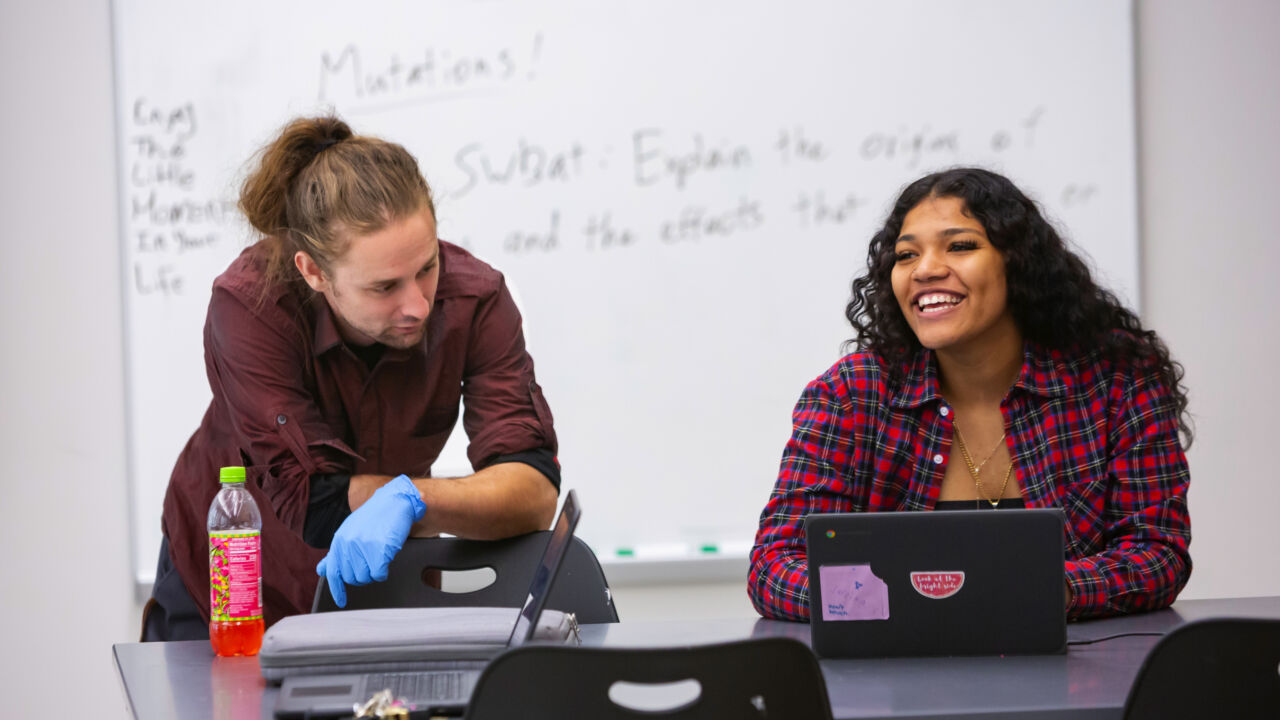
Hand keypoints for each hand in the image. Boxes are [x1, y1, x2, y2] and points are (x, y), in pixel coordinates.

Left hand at [316, 474, 425, 607]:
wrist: (395, 501)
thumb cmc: (375, 516)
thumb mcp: (350, 531)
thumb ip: (337, 552)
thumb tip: (322, 570)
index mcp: (339, 541)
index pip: (333, 572)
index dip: (337, 590)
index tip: (341, 601)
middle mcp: (348, 546)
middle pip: (352, 578)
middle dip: (363, 575)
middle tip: (372, 564)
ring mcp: (362, 549)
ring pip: (365, 578)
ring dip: (374, 572)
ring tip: (379, 557)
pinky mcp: (378, 552)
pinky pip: (379, 575)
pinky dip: (384, 570)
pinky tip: (386, 557)